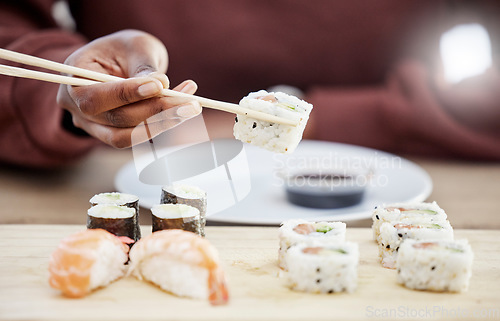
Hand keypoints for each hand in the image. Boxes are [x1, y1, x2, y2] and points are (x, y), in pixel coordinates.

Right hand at [57, 29, 201, 147]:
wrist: (122, 61)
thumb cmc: (124, 48)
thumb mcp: (134, 46)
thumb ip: (143, 66)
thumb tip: (160, 85)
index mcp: (73, 79)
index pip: (96, 96)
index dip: (127, 94)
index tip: (159, 86)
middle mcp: (77, 108)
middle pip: (115, 119)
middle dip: (154, 111)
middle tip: (189, 102)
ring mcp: (94, 126)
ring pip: (127, 135)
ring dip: (163, 123)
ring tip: (191, 107)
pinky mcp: (114, 134)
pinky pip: (138, 136)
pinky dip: (163, 124)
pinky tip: (185, 107)